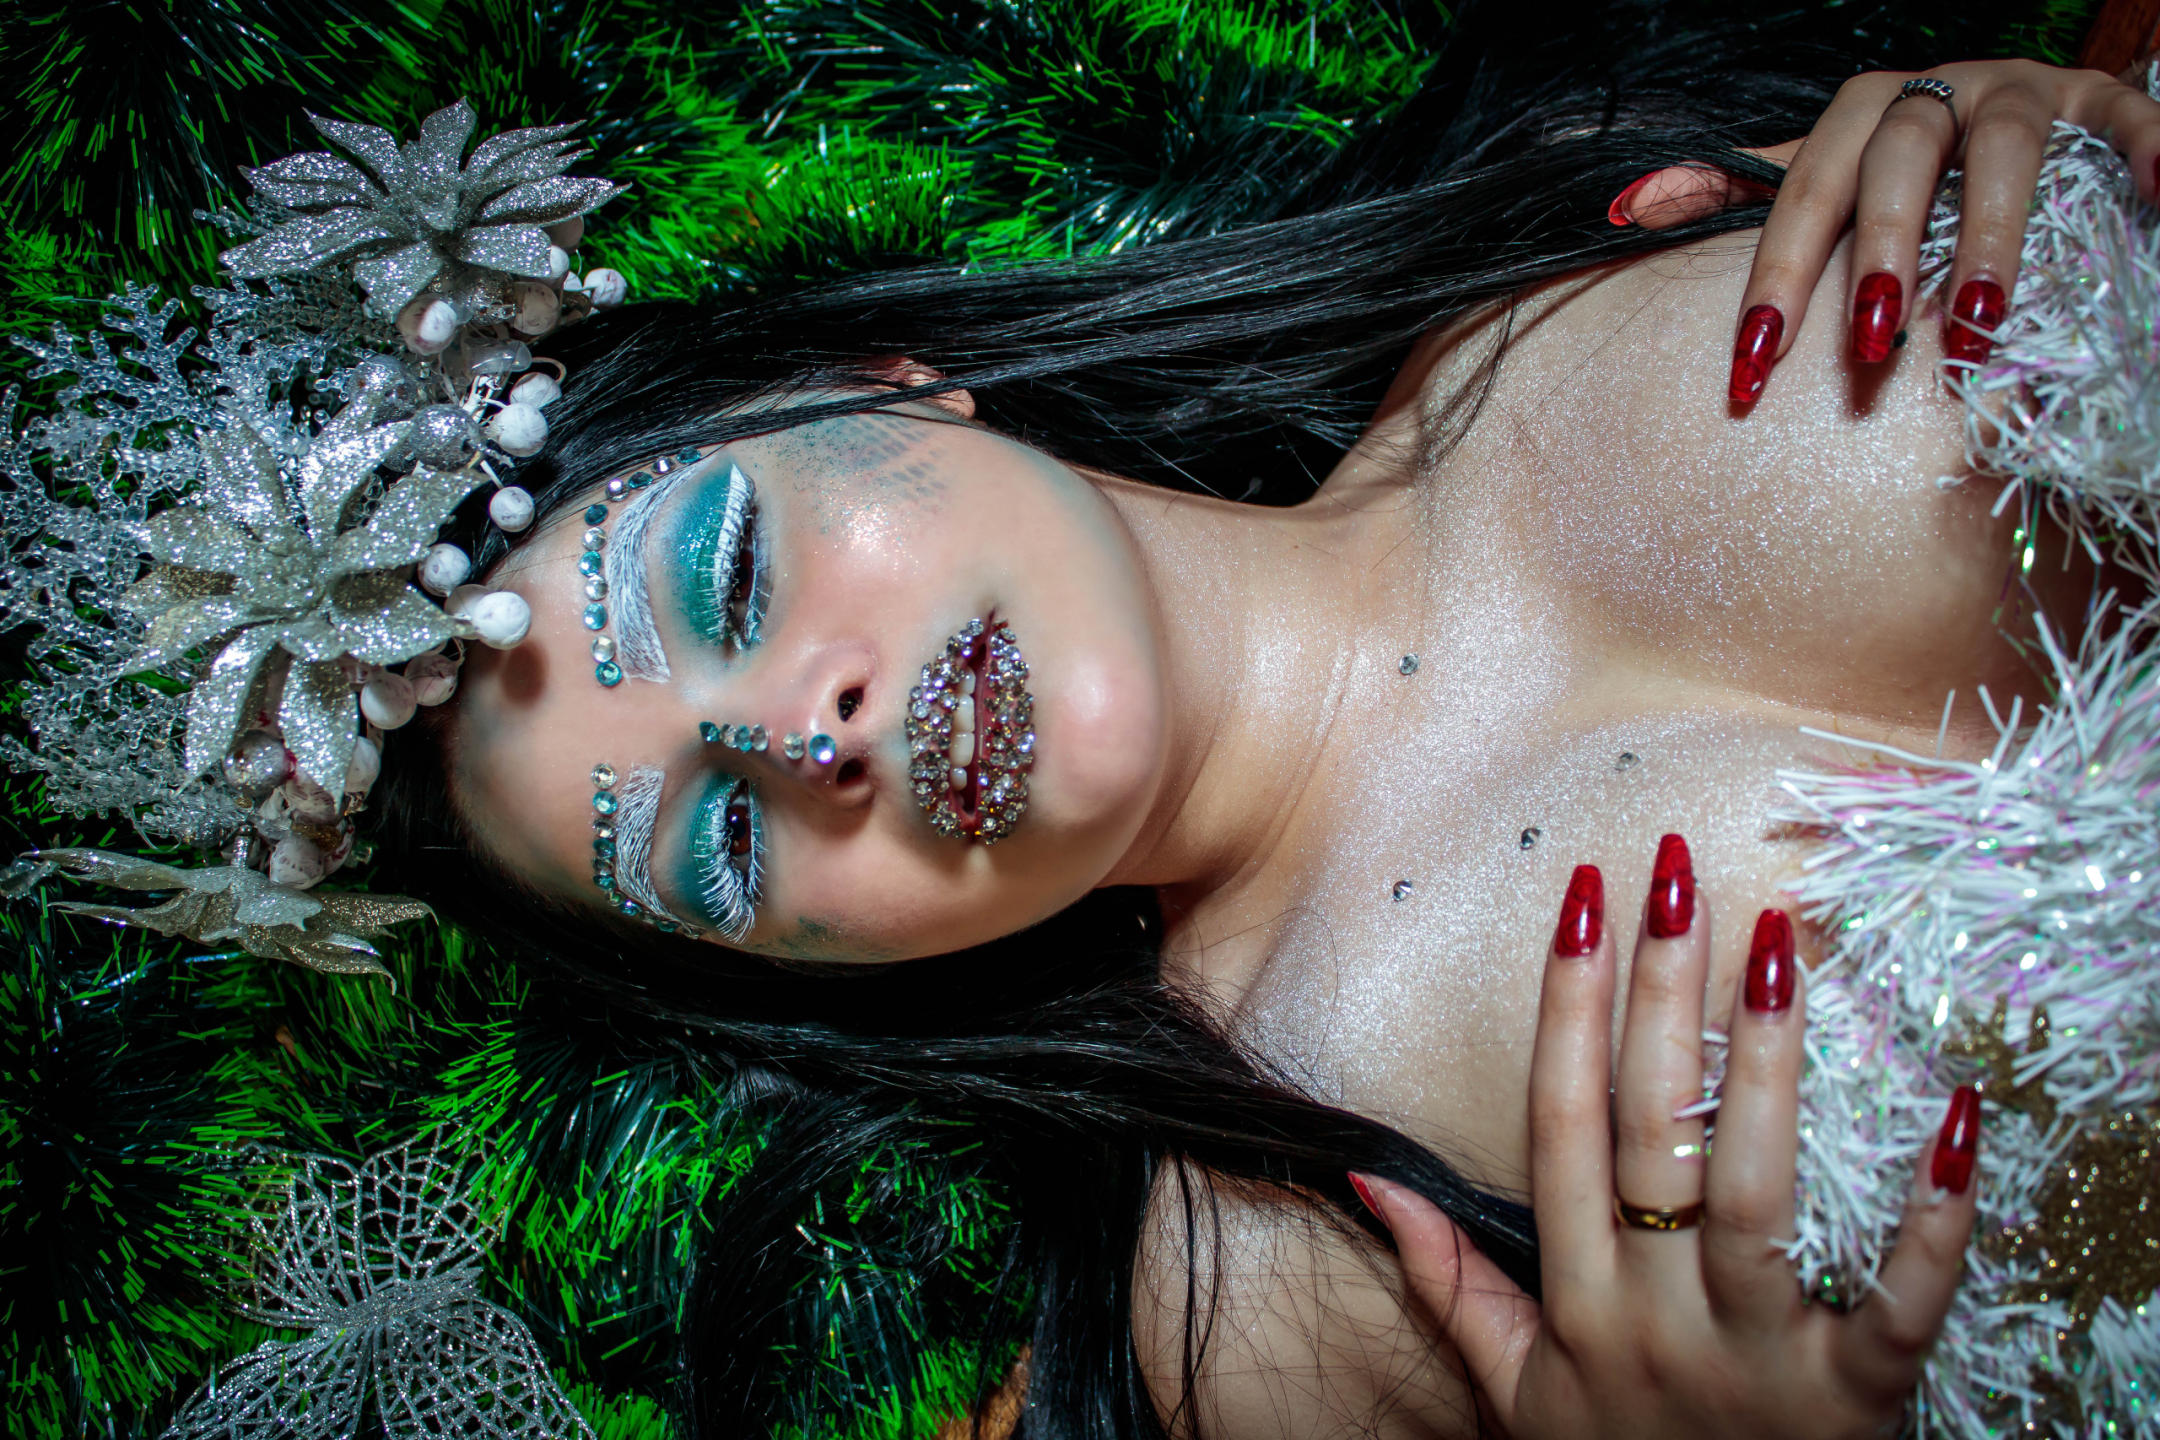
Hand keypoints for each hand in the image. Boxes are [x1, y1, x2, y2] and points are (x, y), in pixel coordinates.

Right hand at [1351, 840, 1982, 1439]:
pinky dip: (1931, 1221)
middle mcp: (1655, 1321)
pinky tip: (1954, 1120)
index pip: (1560, 1130)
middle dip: (1658, 994)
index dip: (1565, 1010)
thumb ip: (1446, 1283)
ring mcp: (1756, 1361)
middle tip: (1676, 876)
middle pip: (1649, 1135)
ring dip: (1764, 1063)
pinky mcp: (1857, 1404)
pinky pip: (1897, 1306)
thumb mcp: (1513, 1390)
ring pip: (1753, 1195)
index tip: (1582, 902)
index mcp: (1575, 1304)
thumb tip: (1371, 1182)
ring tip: (1779, 944)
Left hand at [1721, 60, 2159, 398]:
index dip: (1777, 278)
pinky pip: (2124, 118)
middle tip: (1874, 342)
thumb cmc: (1905, 168)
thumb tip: (1628, 208)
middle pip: (1901, 160)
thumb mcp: (1820, 173)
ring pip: (2006, 149)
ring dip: (1991, 234)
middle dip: (1884, 250)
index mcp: (1859, 115)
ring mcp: (2022, 93)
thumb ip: (1737, 190)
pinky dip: (2143, 151)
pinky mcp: (2100, 103)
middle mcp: (1938, 92)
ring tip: (1980, 320)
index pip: (1804, 195)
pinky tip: (2155, 197)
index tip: (1753, 367)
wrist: (2011, 109)